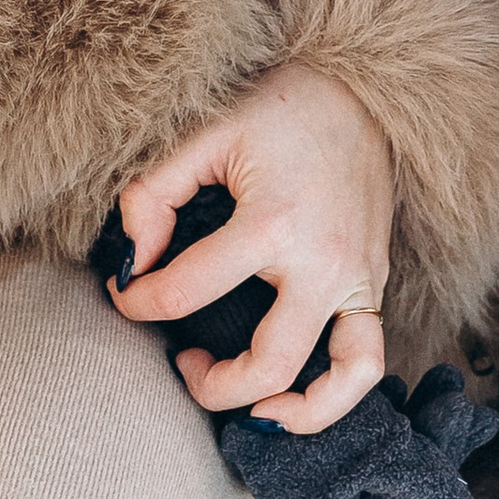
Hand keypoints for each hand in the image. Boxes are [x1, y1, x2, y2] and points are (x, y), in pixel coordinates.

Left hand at [111, 63, 394, 434]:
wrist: (365, 87)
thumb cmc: (280, 107)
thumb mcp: (205, 134)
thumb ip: (151, 195)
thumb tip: (132, 262)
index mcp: (270, 222)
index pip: (182, 293)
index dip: (135, 302)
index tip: (124, 293)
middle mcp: (322, 261)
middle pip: (267, 364)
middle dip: (210, 385)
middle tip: (182, 362)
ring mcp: (358, 277)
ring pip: (342, 380)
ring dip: (294, 411)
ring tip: (254, 410)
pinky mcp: (375, 281)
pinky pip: (368, 357)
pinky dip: (337, 390)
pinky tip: (296, 390)